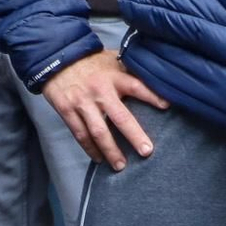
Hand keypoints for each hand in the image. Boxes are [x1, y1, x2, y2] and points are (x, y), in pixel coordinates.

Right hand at [41, 51, 168, 171]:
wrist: (58, 59)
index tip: (167, 106)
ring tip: (120, 165)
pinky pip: (80, 134)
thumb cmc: (92, 62)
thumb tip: (155, 79)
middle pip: (120, 117)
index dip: (152, 96)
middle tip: (146, 151)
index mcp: (114, 76)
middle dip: (134, 135)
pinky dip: (89, 148)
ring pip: (98, 131)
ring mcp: (82, 103)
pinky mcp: (67, 111)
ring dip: (110, 150)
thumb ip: (130, 71)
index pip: (137, 86)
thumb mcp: (113, 60)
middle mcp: (100, 91)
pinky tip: (99, 159)